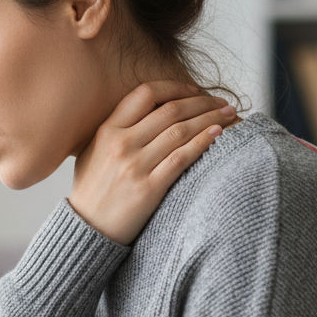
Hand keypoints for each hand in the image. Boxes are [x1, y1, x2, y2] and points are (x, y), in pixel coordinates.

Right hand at [69, 82, 236, 244]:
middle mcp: (121, 144)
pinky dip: (203, 142)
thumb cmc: (92, 189)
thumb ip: (116, 129)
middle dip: (202, 101)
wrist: (87, 228)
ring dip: (210, 118)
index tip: (194, 90)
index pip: (146, 93)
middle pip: (170, 110)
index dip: (175, 87)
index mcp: (107, 130)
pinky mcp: (149, 188)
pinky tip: (217, 134)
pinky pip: (182, 158)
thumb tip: (149, 110)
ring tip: (228, 114)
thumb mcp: (93, 151)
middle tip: (222, 101)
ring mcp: (135, 166)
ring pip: (181, 131)